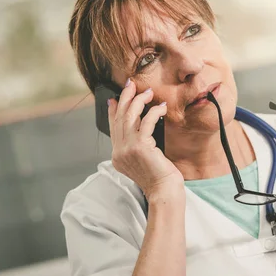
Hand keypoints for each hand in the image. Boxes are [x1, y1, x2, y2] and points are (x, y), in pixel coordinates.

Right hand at [108, 79, 183, 201]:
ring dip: (138, 101)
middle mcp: (119, 152)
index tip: (115, 97)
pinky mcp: (140, 147)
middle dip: (125, 98)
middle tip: (131, 84)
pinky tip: (161, 108)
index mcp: (117, 156)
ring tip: (148, 93)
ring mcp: (127, 149)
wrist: (164, 191)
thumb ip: (137, 144)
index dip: (113, 110)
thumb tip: (140, 123)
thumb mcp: (144, 159)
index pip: (112, 127)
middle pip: (119, 118)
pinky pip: (145, 122)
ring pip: (129, 117)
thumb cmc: (159, 176)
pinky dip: (153, 112)